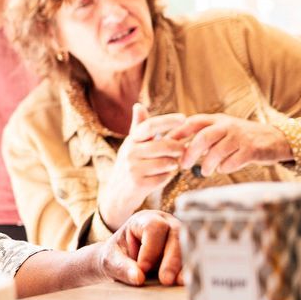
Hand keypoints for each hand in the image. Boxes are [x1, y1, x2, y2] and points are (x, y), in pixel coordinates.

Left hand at [97, 209, 183, 286]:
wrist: (123, 261)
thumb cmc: (116, 256)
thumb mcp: (111, 260)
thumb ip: (122, 268)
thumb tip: (138, 278)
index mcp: (144, 220)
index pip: (154, 227)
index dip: (150, 248)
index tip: (143, 268)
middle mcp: (166, 223)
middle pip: (176, 234)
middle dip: (172, 258)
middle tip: (165, 280)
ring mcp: (179, 236)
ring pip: (188, 244)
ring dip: (184, 264)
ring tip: (178, 282)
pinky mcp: (186, 250)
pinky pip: (192, 257)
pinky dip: (189, 269)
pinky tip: (185, 282)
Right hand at [98, 103, 186, 229]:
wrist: (116, 194)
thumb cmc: (130, 166)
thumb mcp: (132, 145)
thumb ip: (138, 127)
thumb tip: (138, 105)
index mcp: (131, 140)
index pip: (149, 126)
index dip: (167, 121)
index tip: (183, 118)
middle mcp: (130, 152)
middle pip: (163, 146)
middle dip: (178, 148)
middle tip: (184, 149)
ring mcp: (133, 168)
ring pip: (166, 162)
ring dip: (173, 165)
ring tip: (171, 165)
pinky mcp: (139, 183)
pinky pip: (164, 177)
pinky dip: (167, 177)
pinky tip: (162, 177)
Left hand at [168, 114, 291, 176]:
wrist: (276, 139)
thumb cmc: (243, 138)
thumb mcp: (224, 131)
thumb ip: (205, 138)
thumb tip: (178, 149)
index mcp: (218, 120)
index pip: (193, 122)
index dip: (178, 132)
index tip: (166, 144)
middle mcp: (228, 125)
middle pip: (203, 137)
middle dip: (190, 152)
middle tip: (182, 164)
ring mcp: (240, 137)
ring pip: (217, 151)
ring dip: (207, 164)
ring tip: (204, 171)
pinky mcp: (252, 149)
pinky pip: (233, 161)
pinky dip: (225, 168)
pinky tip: (224, 169)